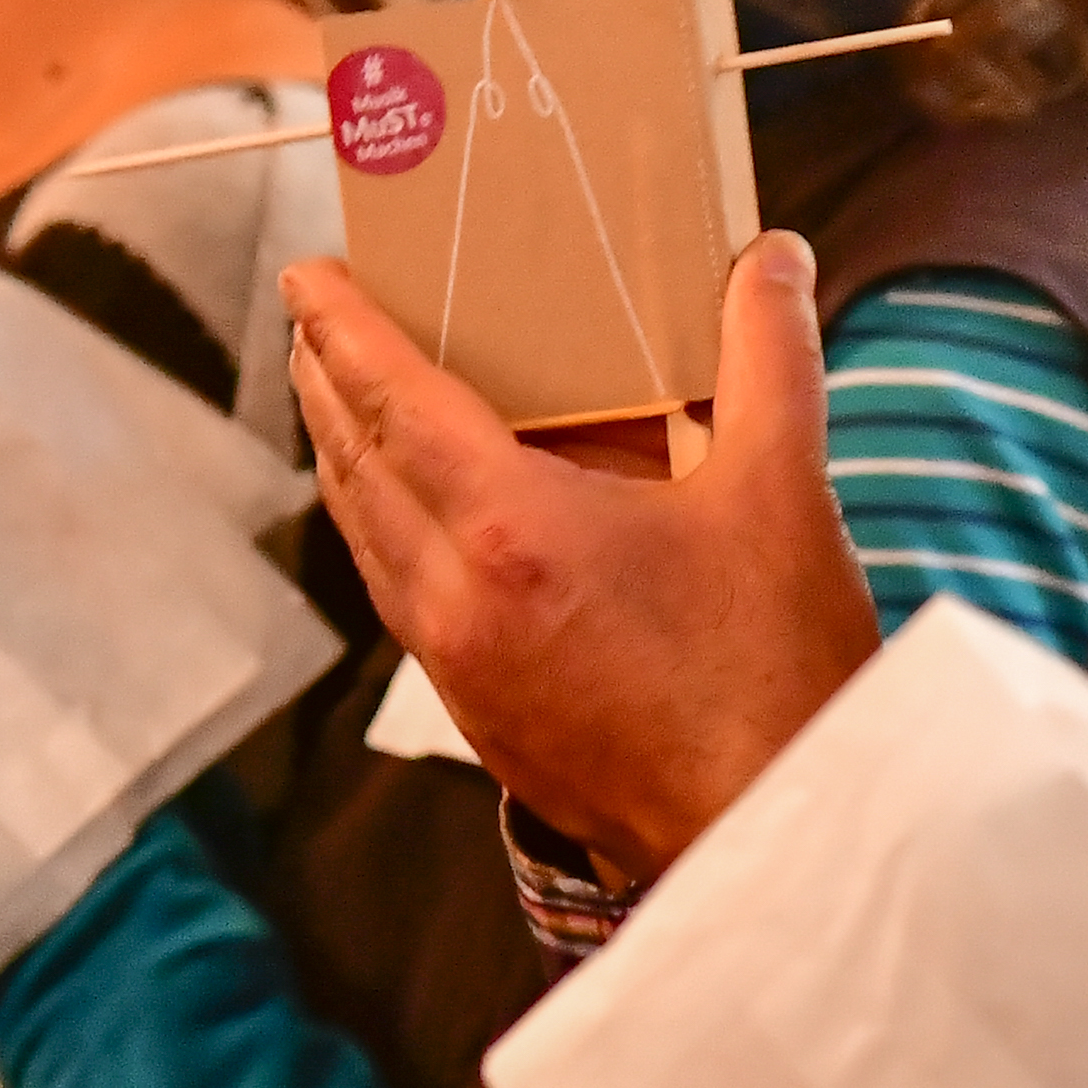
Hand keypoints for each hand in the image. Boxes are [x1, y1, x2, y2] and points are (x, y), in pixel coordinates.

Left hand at [284, 235, 882, 881]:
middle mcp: (457, 597)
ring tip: (350, 401)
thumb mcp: (782, 492)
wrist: (771, 831)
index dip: (341, 326)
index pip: (393, 399)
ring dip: (348, 455)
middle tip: (317, 317)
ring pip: (366, 536)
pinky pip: (398, 596)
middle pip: (355, 463)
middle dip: (326, 380)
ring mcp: (458, 666)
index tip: (306, 272)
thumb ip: (769, 356)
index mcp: (513, 529)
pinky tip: (417, 517)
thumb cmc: (775, 671)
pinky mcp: (476, 716)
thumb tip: (772, 256)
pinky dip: (385, 530)